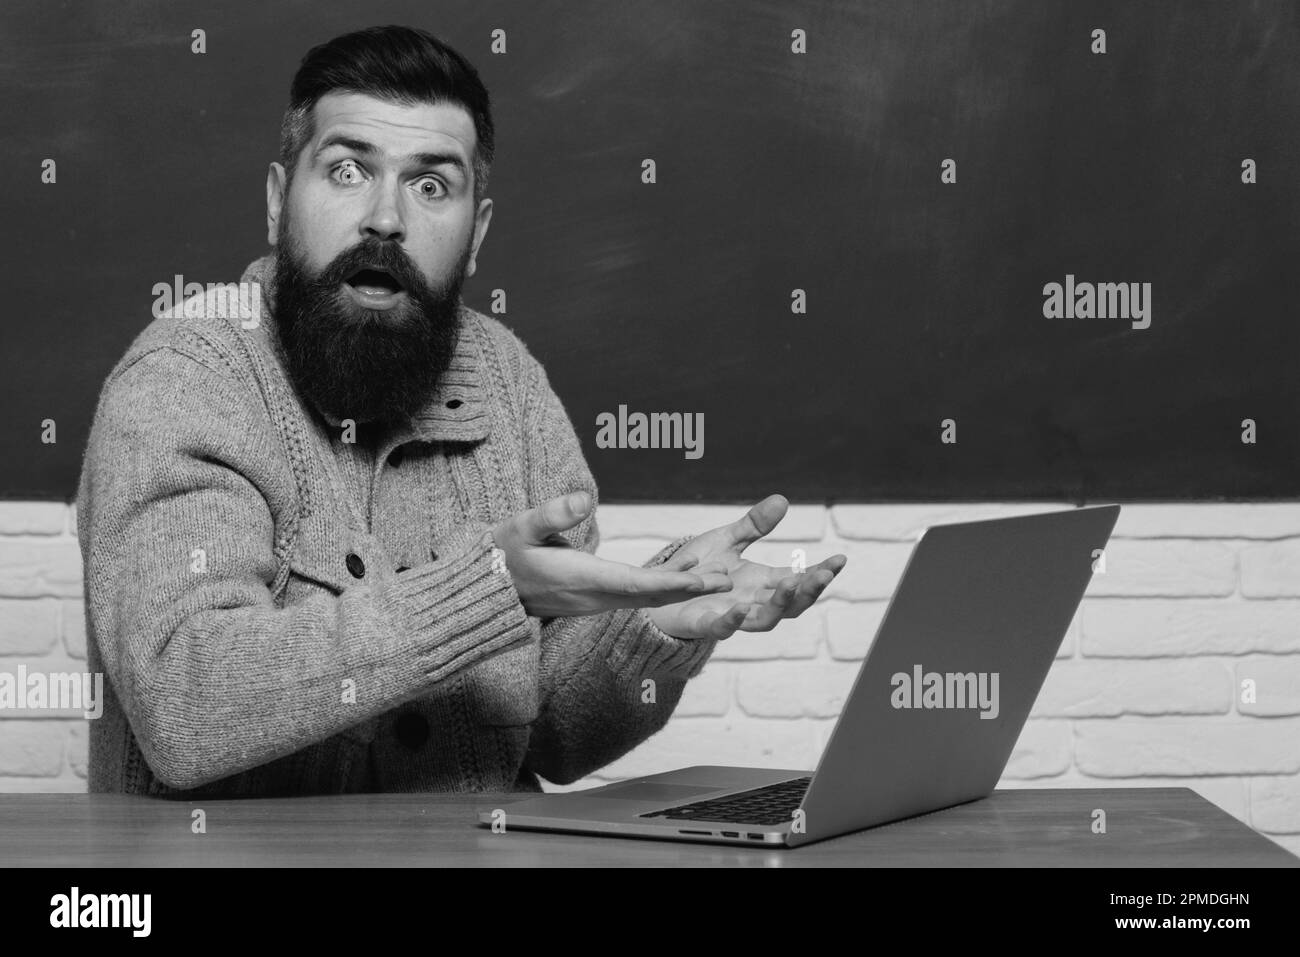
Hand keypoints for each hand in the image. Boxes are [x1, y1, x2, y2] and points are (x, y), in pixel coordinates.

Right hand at [492, 491, 732, 618]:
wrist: (487, 590)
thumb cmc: (501, 555)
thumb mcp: (519, 528)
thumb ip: (551, 514)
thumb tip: (585, 497)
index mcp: (581, 579)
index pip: (634, 584)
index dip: (670, 582)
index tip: (700, 579)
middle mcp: (594, 596)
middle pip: (651, 596)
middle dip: (689, 589)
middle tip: (728, 579)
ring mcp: (595, 601)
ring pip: (647, 598)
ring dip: (682, 589)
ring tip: (718, 577)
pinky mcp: (594, 598)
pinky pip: (637, 597)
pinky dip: (664, 589)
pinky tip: (685, 576)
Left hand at [645, 494, 845, 640]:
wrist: (660, 595)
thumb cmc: (696, 572)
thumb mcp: (727, 542)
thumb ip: (754, 525)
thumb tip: (783, 498)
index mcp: (761, 583)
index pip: (799, 579)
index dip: (820, 572)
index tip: (840, 559)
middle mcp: (752, 603)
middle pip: (791, 604)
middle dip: (810, 590)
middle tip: (825, 574)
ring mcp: (731, 617)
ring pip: (764, 620)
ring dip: (780, 605)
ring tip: (793, 584)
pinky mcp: (705, 625)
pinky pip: (722, 628)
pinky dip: (732, 621)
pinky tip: (739, 608)